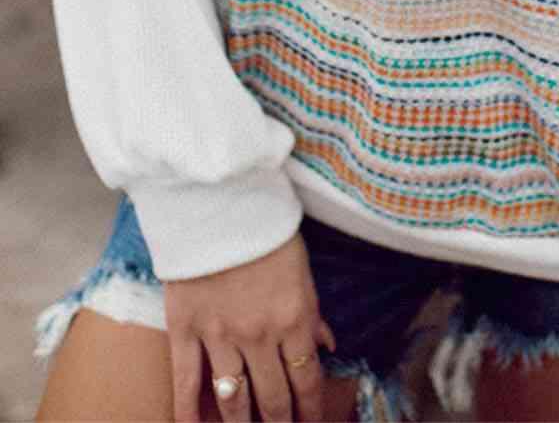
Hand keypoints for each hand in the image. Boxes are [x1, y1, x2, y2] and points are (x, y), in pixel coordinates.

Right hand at [163, 230, 336, 422]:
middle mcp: (259, 335)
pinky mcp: (185, 328)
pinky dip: (188, 410)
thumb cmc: (266, 229)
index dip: (310, 411)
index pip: (307, 381)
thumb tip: (327, 346)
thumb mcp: (302, 268)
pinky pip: (186, 379)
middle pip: (272, 397)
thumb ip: (312, 312)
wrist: (219, 202)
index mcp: (294, 319)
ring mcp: (220, 335)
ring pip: (233, 398)